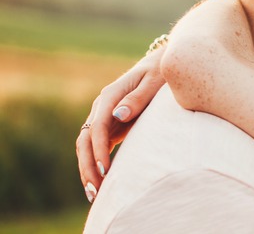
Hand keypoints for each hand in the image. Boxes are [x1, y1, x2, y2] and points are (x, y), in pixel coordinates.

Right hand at [75, 47, 165, 200]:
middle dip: (87, 165)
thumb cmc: (161, 74)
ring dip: (87, 169)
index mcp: (110, 96)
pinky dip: (95, 165)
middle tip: (96, 190)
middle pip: (85, 139)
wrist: (161, 67)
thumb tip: (118, 114)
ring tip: (94, 195)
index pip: (97, 126)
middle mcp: (102, 107)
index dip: (98, 149)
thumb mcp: (154, 82)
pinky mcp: (110, 126)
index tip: (105, 170)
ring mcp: (103, 117)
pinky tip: (100, 185)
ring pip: (86, 146)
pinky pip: (97, 148)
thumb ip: (138, 98)